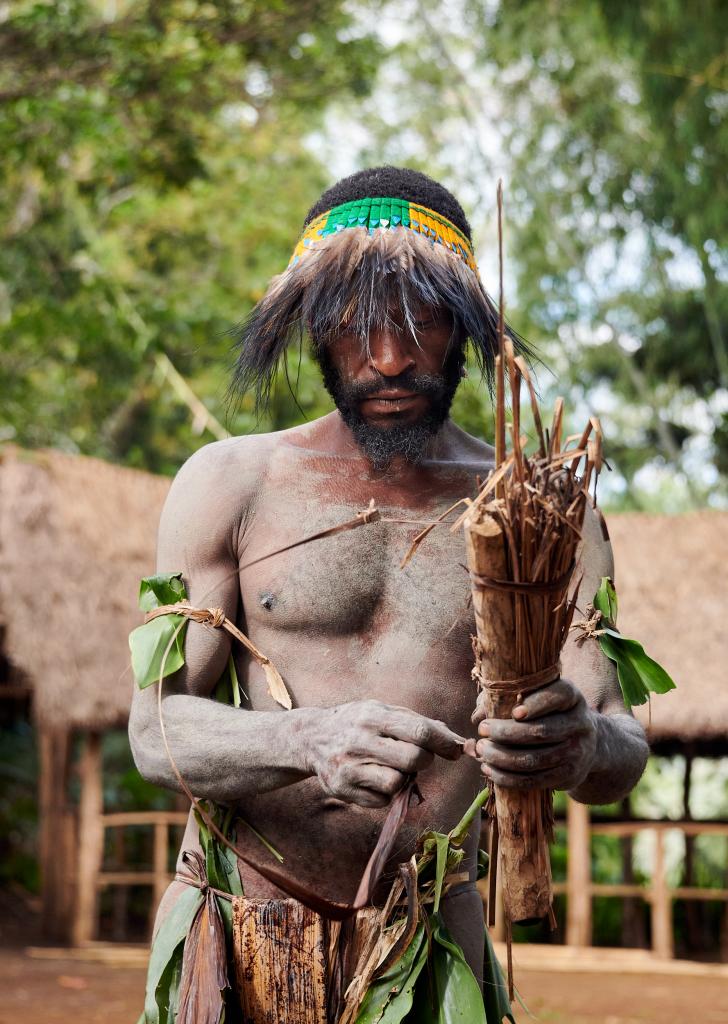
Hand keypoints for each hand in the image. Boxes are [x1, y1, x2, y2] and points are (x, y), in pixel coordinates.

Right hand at [303, 700, 462, 807]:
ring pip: (398, 783)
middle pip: (413, 760)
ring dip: (403, 778)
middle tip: (418, 757)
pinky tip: (374, 778)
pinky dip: (386, 792)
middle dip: (424, 761)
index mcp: (373, 716)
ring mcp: (349, 767)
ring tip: (392, 767)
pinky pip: (382, 800)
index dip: (444, 743)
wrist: (311, 737)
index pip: (419, 732)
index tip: (457, 750)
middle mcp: (359, 741)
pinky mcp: (343, 789)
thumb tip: (456, 741)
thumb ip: (417, 722)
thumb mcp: (382, 711)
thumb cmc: (357, 722)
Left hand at [473, 679, 596, 791]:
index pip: (558, 696)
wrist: (588, 742)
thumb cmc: (548, 713)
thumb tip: (480, 714)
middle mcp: (580, 724)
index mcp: (572, 698)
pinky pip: (534, 780)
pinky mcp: (568, 776)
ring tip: (482, 750)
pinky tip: (489, 769)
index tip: (514, 713)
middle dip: (507, 733)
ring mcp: (576, 752)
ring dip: (502, 757)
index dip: (536, 704)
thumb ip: (509, 698)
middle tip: (482, 729)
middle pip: (541, 731)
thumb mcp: (538, 697)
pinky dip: (508, 778)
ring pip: (535, 759)